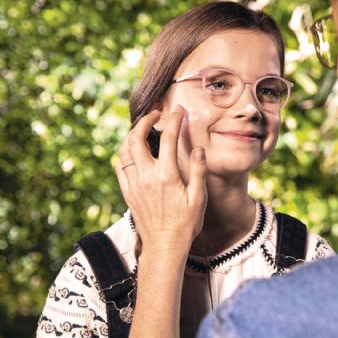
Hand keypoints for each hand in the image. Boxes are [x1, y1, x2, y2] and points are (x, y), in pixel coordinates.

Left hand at [115, 105, 207, 255]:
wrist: (164, 246)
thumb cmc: (186, 223)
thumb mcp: (199, 197)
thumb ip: (198, 171)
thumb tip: (199, 148)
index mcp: (166, 175)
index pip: (168, 138)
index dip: (174, 120)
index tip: (179, 110)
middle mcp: (146, 176)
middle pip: (136, 138)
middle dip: (145, 121)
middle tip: (155, 115)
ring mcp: (134, 184)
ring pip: (124, 150)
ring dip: (132, 135)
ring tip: (143, 130)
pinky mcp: (128, 193)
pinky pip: (119, 167)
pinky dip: (125, 155)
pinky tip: (134, 153)